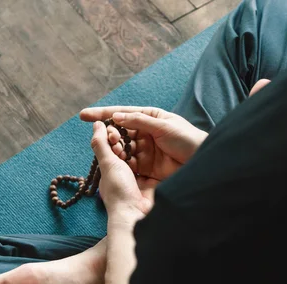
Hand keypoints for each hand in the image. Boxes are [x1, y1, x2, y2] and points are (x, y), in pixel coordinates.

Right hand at [81, 106, 207, 180]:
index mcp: (149, 117)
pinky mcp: (146, 166)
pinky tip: (117, 162)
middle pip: (119, 131)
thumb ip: (140, 122)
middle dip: (108, 134)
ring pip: (122, 148)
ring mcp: (144, 149)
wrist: (202, 161)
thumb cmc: (187, 139)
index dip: (102, 114)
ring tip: (112, 151)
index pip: (122, 114)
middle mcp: (144, 132)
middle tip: (104, 138)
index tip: (83, 115)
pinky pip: (129, 162)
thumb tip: (117, 117)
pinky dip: (121, 162)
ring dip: (115, 149)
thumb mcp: (164, 126)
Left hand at [90, 121, 155, 218]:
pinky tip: (159, 144)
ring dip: (143, 146)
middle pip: (127, 148)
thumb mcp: (107, 163)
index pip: (112, 145)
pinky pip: (152, 164)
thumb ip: (101, 143)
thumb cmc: (118, 190)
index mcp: (110, 167)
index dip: (115, 134)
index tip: (119, 125)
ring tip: (148, 133)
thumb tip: (96, 123)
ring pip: (141, 154)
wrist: (136, 214)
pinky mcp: (151, 180)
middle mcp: (123, 171)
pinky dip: (154, 155)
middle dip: (130, 139)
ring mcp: (138, 176)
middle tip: (135, 128)